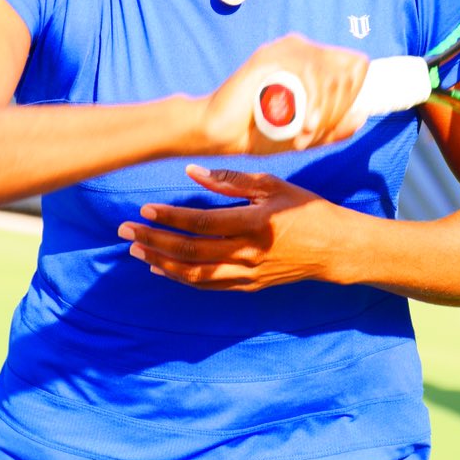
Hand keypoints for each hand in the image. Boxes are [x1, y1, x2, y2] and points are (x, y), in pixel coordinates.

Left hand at [118, 164, 349, 290]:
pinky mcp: (250, 286)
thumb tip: (192, 173)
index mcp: (254, 224)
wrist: (335, 248)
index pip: (202, 223)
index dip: (171, 218)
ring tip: (137, 251)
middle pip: (191, 252)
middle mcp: (248, 253)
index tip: (145, 210)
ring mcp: (248, 274)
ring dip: (162, 263)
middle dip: (154, 242)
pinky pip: (209, 286)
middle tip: (125, 233)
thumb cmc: (305, 209)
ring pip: (196, 275)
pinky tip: (162, 269)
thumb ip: (231, 181)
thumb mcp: (273, 185)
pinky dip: (182, 278)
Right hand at [200, 33, 368, 154]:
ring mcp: (284, 50)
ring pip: (328, 74)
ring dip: (324, 111)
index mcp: (311, 60)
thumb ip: (336, 128)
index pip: (355, 65)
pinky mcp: (270, 58)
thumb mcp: (307, 135)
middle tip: (314, 134)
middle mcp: (300, 48)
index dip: (353, 94)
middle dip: (337, 108)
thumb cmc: (260, 133)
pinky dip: (312, 105)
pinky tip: (304, 126)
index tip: (331, 122)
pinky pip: (307, 75)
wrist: (220, 134)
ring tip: (306, 134)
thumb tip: (363, 113)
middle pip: (346, 70)